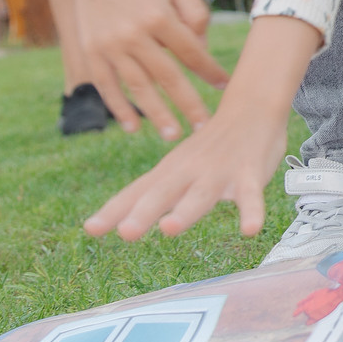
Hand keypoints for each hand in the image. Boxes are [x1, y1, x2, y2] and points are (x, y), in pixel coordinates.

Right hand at [63, 0, 229, 137]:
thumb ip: (196, 14)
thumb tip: (200, 50)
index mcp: (159, 15)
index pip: (191, 52)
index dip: (210, 71)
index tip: (225, 87)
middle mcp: (133, 33)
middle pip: (167, 76)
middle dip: (188, 104)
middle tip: (205, 128)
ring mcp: (110, 45)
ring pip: (137, 86)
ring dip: (156, 114)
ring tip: (173, 136)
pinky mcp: (92, 51)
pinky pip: (107, 86)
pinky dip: (119, 108)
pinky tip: (134, 127)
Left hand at [82, 99, 289, 240]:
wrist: (252, 108)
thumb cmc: (208, 147)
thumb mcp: (176, 169)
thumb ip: (152, 196)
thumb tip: (119, 224)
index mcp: (168, 171)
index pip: (135, 193)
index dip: (113, 211)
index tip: (91, 229)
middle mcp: (188, 171)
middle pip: (162, 194)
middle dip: (143, 213)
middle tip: (125, 234)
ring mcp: (218, 172)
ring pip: (200, 195)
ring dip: (185, 212)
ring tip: (169, 230)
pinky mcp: (249, 174)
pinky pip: (251, 196)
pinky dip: (251, 212)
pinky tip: (249, 230)